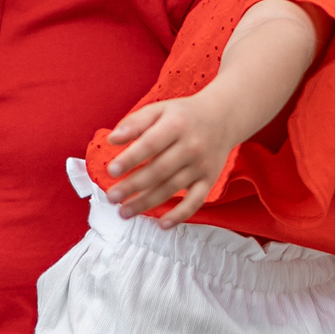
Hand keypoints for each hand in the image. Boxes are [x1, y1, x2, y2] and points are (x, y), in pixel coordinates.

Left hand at [102, 95, 233, 225]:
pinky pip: (195, 201)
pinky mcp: (209, 180)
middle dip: (133, 186)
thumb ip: (135, 123)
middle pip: (159, 170)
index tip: (111, 171)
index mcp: (176, 125)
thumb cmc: (183, 115)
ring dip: (147, 203)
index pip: (150, 144)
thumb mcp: (159, 109)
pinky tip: (162, 224)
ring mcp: (201, 165)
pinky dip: (180, 215)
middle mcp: (191, 146)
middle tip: (111, 197)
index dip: (130, 159)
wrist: (223, 118)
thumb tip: (112, 140)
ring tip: (124, 211)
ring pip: (172, 188)